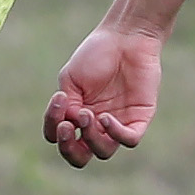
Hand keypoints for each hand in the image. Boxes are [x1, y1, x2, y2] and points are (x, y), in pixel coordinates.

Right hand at [46, 26, 160, 166]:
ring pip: (103, 152)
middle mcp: (96, 125)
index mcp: (77, 115)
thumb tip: (69, 127)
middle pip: (80, 157)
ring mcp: (118, 124)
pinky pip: (129, 140)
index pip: (60, 138)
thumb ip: (65, 107)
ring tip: (88, 115)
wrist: (125, 38)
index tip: (59, 100)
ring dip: (90, 138)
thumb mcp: (70, 80)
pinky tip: (104, 117)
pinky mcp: (139, 119)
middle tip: (68, 126)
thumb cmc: (96, 54)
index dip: (54, 129)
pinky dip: (115, 134)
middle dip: (69, 148)